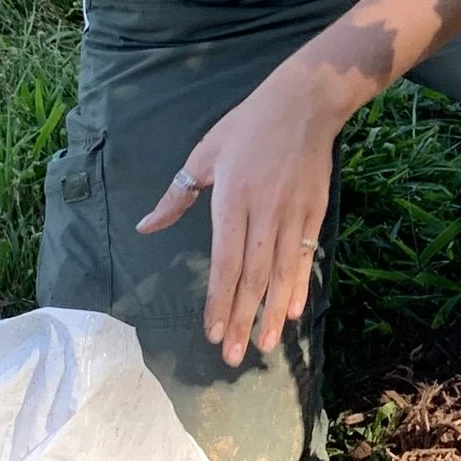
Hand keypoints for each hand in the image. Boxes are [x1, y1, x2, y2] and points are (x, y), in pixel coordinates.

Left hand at [138, 66, 335, 370]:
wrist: (304, 104)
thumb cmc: (247, 127)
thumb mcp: (204, 154)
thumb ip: (176, 196)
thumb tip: (146, 227)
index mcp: (232, 200)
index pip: (225, 262)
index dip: (219, 300)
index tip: (213, 332)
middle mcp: (264, 213)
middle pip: (253, 277)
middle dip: (242, 319)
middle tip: (235, 357)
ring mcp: (293, 215)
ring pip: (282, 273)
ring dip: (272, 312)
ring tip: (265, 345)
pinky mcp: (314, 213)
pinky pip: (306, 257)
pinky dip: (300, 286)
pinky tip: (293, 313)